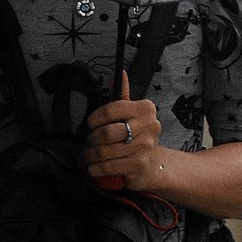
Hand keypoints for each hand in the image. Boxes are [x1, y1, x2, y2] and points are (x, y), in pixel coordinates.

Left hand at [83, 71, 163, 188]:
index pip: (112, 109)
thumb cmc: (136, 136)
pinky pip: (109, 166)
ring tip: (89, 155)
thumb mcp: (130, 114)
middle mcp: (150, 125)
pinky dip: (97, 168)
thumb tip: (120, 72)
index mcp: (145, 108)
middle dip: (93, 139)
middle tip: (90, 141)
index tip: (90, 124)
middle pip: (108, 132)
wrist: (152, 164)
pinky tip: (93, 167)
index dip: (95, 118)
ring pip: (106, 151)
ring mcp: (146, 146)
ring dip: (92, 155)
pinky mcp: (140, 164)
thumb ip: (122, 94)